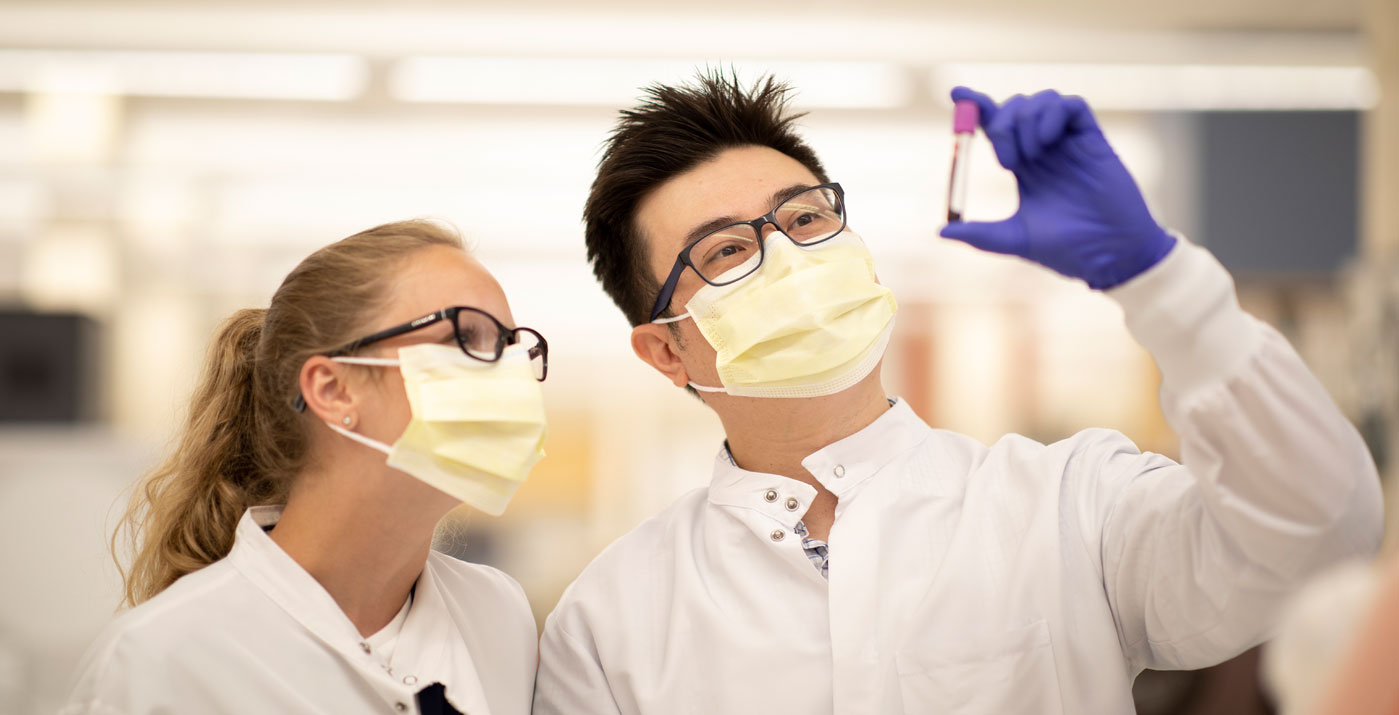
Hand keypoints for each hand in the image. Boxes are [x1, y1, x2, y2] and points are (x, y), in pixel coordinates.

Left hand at [939, 87, 1175, 289]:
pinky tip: (1046, 143)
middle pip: (1013, 108)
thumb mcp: (1014, 239)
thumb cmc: (1066, 250)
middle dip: (999, 122)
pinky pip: (1072, 105)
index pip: (995, 124)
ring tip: (1029, 157)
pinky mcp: (1093, 140)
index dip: (976, 105)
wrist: (1109, 255)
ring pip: (1041, 100)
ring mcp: (1068, 142)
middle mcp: (1043, 149)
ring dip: (1024, 120)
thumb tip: (940, 232)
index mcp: (1023, 166)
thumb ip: (978, 234)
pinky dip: (1052, 114)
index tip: (956, 94)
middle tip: (1005, 159)